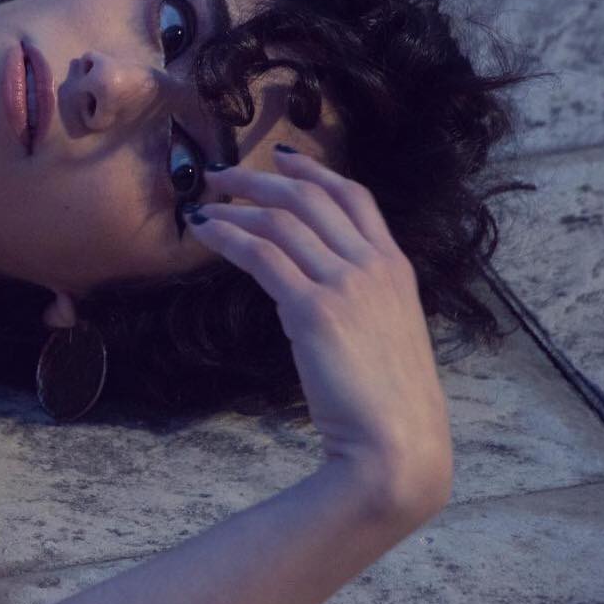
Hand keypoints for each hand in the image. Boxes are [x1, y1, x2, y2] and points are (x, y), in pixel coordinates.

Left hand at [187, 147, 451, 507]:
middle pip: (310, 199)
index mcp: (396, 267)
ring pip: (283, 221)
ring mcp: (346, 284)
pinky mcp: (314, 310)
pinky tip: (205, 232)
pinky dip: (229, 237)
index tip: (281, 157)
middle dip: (260, 179)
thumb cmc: (389, 405)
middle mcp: (373, 265)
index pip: (354, 197)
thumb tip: (323, 291)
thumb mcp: (387, 335)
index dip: (314, 172)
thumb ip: (364, 302)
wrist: (398, 446)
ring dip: (237, 204)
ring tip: (204, 203)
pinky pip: (263, 255)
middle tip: (221, 174)